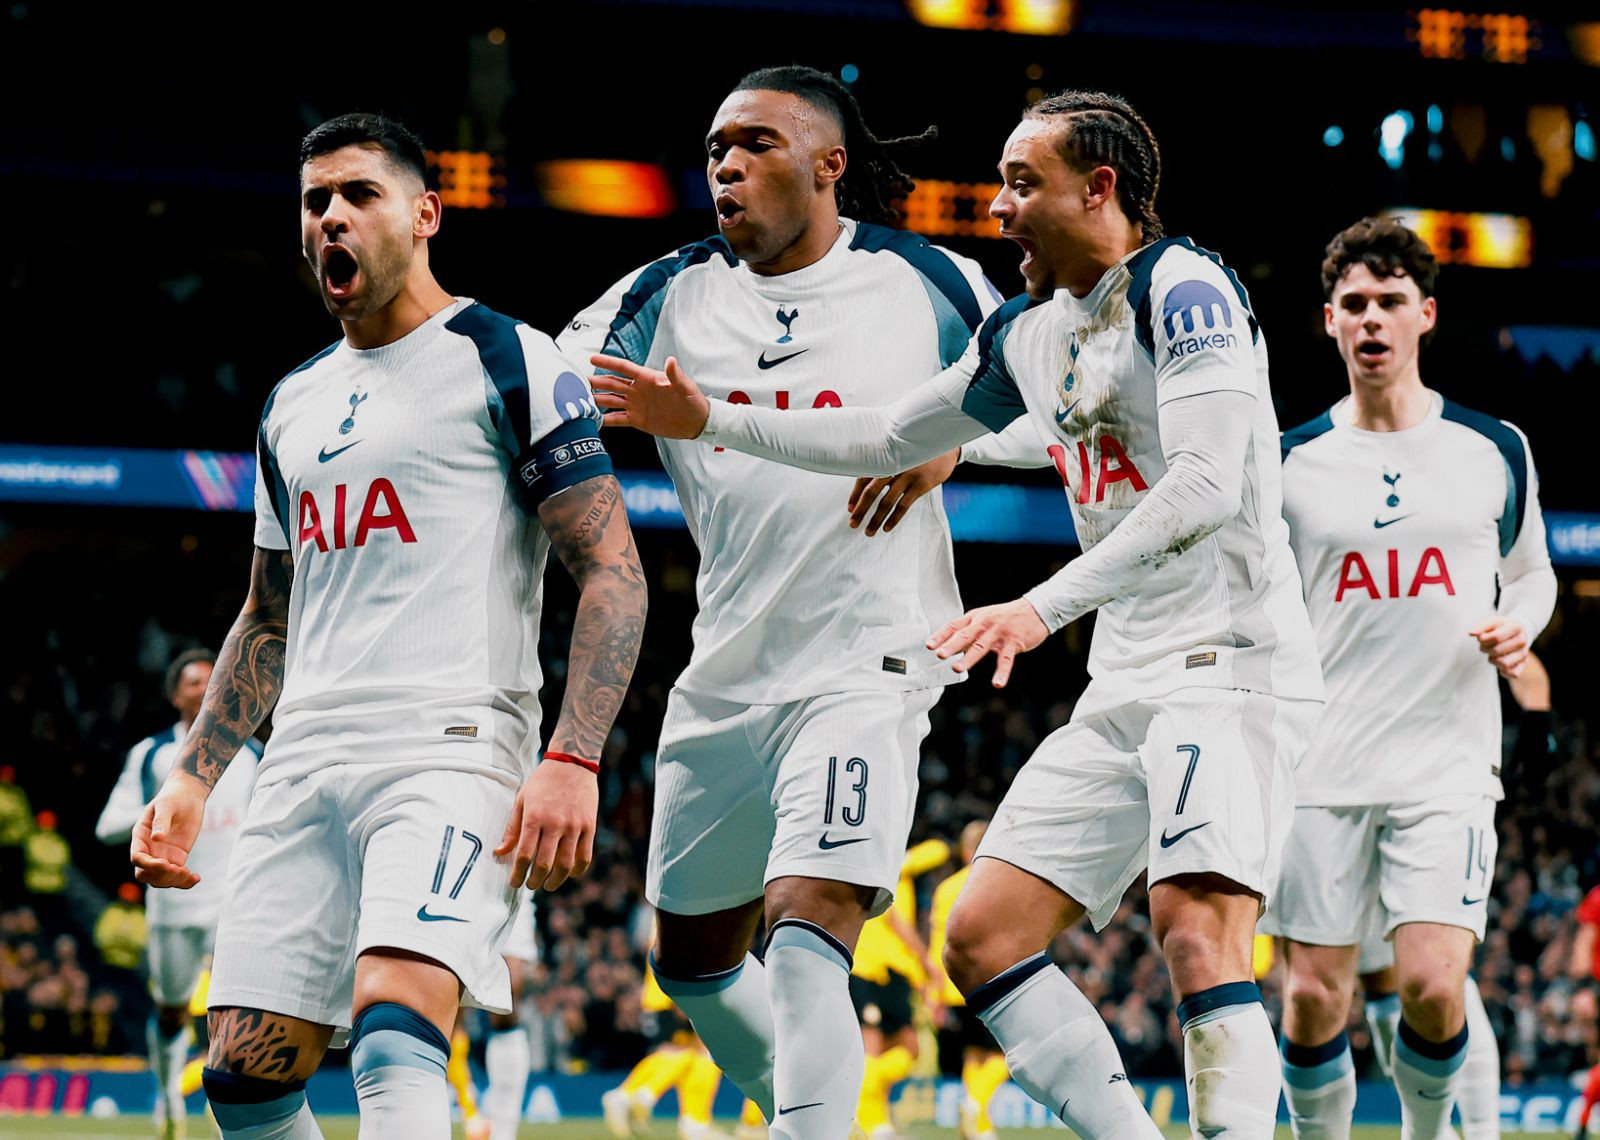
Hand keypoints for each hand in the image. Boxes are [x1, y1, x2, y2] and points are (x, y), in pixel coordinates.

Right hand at [131, 773, 207, 888]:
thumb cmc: (173, 797)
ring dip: (173, 881)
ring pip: (160, 879)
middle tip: (178, 869)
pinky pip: (176, 875)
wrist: (187, 796)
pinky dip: (184, 882)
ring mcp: (162, 855)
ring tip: (189, 874)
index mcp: (141, 837)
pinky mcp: (177, 857)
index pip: (137, 858)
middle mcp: (149, 849)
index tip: (165, 862)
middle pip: (146, 874)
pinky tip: (196, 879)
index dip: (149, 864)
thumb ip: (161, 820)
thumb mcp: (166, 805)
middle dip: (160, 876)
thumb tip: (157, 837)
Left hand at [496, 759, 597, 890]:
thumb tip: (499, 852)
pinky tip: (568, 873)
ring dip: (555, 881)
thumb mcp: (522, 800)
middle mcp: (555, 824)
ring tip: (548, 884)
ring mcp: (574, 826)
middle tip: (530, 885)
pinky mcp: (589, 826)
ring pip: (565, 865)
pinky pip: (585, 856)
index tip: (514, 883)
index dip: (517, 874)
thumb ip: (512, 829)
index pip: (524, 855)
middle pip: (544, 864)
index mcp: (534, 817)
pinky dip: (576, 870)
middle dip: (534, 881)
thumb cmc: (543, 781)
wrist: (572, 763)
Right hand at [590, 355, 710, 438]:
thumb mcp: (686, 388)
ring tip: (581, 399)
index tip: (593, 358)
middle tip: (579, 382)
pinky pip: (617, 418)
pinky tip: (594, 420)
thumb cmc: (693, 402)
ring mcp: (636, 405)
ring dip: (596, 399)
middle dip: (596, 382)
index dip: (608, 362)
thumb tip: (671, 361)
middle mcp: (638, 390)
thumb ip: (675, 375)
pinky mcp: (637, 420)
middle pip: (612, 383)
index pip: (624, 368)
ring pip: (611, 400)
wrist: (696, 423)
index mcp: (647, 378)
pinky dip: (605, 419)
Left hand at [847, 449, 959, 535]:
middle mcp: (893, 466)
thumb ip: (884, 465)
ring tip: (869, 531)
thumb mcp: (899, 451)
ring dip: (876, 519)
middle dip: (861, 510)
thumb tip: (867, 486)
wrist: (944, 441)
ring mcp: (907, 475)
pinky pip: (904, 505)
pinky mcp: (921, 484)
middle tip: (853, 524)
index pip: (863, 477)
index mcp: (885, 457)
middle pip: (871, 491)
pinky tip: (887, 528)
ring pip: (887, 502)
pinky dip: (894, 518)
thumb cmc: (917, 450)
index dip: (855, 495)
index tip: (850, 509)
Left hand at [928, 599, 1048, 687]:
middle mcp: (985, 624)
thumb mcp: (985, 618)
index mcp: (975, 618)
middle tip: (939, 655)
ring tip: (957, 668)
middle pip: (965, 635)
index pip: (954, 625)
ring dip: (969, 658)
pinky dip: (1002, 672)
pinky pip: (1006, 659)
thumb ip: (969, 632)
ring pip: (981, 647)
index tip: (928, 646)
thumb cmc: (1006, 617)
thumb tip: (951, 647)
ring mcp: (999, 633)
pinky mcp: (1013, 642)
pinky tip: (997, 683)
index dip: (940, 635)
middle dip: (951, 645)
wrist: (1035, 610)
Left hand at [1469, 616, 1529, 678]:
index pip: (1495, 637)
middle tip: (1485, 645)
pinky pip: (1512, 674)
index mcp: (1516, 627)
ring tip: (1493, 653)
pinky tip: (1500, 662)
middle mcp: (1523, 641)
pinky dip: (1503, 671)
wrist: (1516, 632)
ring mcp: (1524, 654)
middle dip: (1485, 649)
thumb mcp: (1490, 622)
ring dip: (1492, 660)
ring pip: (1503, 663)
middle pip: (1496, 651)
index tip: (1481, 637)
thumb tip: (1472, 633)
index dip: (1483, 639)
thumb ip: (1481, 627)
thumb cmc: (1500, 627)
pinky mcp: (1522, 665)